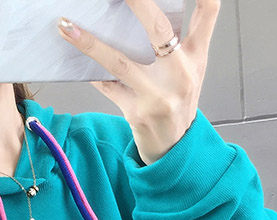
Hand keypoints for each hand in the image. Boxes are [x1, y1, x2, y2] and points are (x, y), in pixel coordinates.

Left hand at [57, 0, 220, 165]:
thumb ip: (184, 37)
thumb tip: (155, 7)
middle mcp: (180, 74)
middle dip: (138, 4)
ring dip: (90, 43)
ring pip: (120, 61)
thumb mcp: (192, 68)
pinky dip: (91, 71)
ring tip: (68, 26)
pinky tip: (74, 58)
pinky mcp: (137, 112)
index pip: (208, 13)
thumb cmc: (178, 102)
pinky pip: (107, 86)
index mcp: (195, 57)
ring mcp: (157, 95)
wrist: (175, 147)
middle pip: (159, 29)